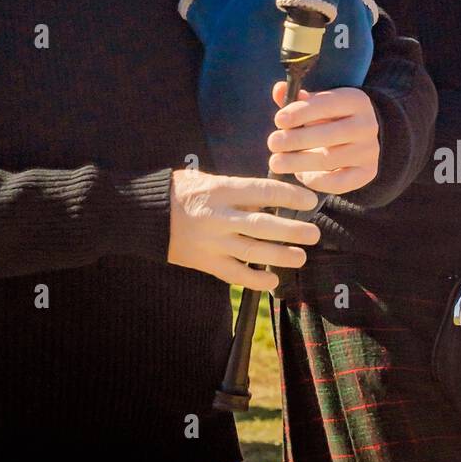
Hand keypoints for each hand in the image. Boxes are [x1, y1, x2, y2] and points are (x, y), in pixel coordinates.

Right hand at [168, 167, 320, 290]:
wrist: (145, 215)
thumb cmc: (181, 192)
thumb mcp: (209, 180)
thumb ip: (238, 190)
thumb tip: (272, 199)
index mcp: (220, 190)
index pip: (263, 191)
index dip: (289, 196)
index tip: (309, 200)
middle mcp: (218, 216)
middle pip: (262, 225)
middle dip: (292, 230)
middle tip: (314, 233)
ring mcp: (211, 241)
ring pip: (252, 251)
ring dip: (280, 255)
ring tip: (301, 256)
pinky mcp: (204, 262)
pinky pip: (234, 274)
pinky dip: (255, 280)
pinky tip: (272, 281)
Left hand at [267, 83, 379, 195]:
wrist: (359, 138)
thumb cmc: (329, 117)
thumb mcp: (317, 104)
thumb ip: (297, 99)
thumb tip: (279, 90)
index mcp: (355, 100)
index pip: (327, 105)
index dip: (301, 112)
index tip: (279, 120)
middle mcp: (366, 125)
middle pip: (329, 134)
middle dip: (296, 139)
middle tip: (272, 143)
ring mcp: (369, 151)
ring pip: (330, 159)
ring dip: (299, 162)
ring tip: (276, 163)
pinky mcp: (367, 172)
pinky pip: (339, 182)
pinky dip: (316, 181)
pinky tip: (299, 175)